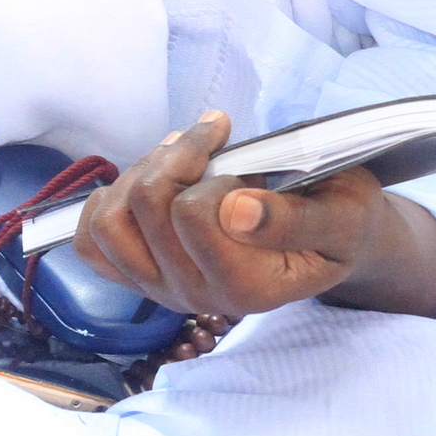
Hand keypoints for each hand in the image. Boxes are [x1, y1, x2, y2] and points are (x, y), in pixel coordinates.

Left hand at [73, 110, 435, 319]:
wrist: (334, 239)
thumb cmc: (342, 219)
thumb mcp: (343, 215)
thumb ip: (294, 220)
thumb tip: (235, 212)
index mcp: (248, 289)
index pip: (192, 213)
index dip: (212, 168)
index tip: (241, 149)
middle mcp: (198, 299)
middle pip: (146, 207)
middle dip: (178, 155)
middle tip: (213, 136)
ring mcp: (164, 291)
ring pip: (110, 220)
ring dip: (141, 171)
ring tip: (181, 153)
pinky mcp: (142, 277)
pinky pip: (92, 243)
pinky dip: (107, 202)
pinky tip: (149, 180)